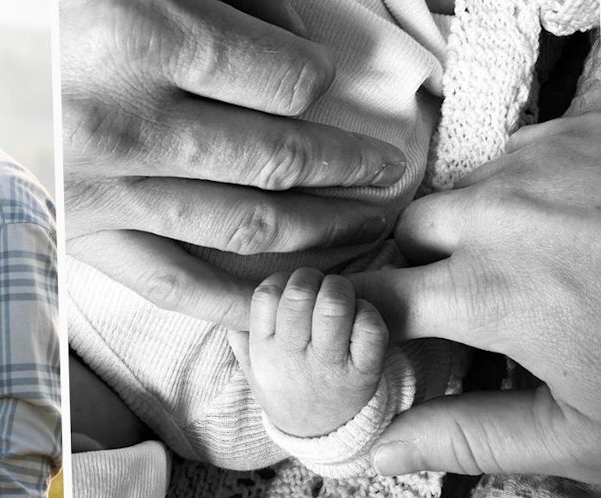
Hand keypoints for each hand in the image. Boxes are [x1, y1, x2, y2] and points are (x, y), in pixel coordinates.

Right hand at [62, 0, 407, 329]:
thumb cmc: (53, 11)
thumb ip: (221, 1)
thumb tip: (299, 37)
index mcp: (144, 38)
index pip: (285, 79)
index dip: (324, 81)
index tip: (330, 85)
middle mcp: (131, 124)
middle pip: (280, 156)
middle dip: (349, 166)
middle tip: (386, 170)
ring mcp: (109, 189)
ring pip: (245, 222)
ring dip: (321, 227)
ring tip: (366, 222)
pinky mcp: (87, 233)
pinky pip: (175, 282)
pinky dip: (237, 299)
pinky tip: (286, 298)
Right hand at [233, 269, 386, 437]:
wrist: (320, 435)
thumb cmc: (287, 391)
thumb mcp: (253, 371)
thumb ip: (241, 338)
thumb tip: (231, 306)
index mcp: (264, 351)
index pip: (264, 297)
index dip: (280, 280)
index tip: (289, 286)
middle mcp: (294, 358)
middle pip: (299, 296)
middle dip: (310, 277)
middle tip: (317, 284)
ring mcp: (330, 366)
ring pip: (334, 306)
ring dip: (338, 288)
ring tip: (338, 294)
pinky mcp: (364, 372)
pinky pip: (370, 328)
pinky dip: (368, 311)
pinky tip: (359, 315)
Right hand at [349, 113, 600, 483]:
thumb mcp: (583, 431)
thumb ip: (467, 436)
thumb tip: (380, 449)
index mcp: (491, 291)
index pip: (372, 296)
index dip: (363, 316)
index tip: (373, 330)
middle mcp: (505, 211)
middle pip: (414, 229)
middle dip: (427, 264)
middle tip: (476, 302)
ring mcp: (549, 158)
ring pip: (471, 186)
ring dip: (486, 223)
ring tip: (549, 261)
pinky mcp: (591, 124)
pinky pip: (528, 150)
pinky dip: (536, 185)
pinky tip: (581, 221)